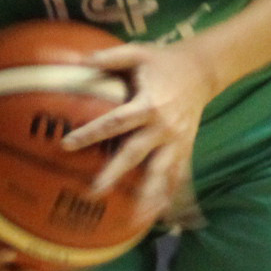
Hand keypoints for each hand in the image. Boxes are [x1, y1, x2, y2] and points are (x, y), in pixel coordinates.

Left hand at [64, 42, 209, 209]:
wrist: (203, 70)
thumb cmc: (163, 61)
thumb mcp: (138, 52)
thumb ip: (110, 57)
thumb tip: (78, 59)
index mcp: (149, 104)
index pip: (116, 122)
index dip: (91, 133)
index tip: (67, 144)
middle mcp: (163, 126)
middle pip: (135, 154)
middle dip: (115, 173)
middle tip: (94, 192)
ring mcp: (177, 140)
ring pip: (161, 172)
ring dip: (148, 196)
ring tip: (134, 219)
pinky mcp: (186, 148)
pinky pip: (177, 175)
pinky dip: (168, 195)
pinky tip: (159, 216)